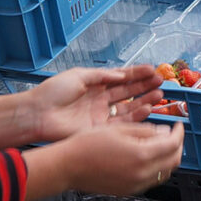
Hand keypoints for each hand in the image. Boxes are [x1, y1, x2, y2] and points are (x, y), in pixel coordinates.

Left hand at [16, 65, 166, 141]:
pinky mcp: (100, 129)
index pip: (121, 78)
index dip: (137, 74)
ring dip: (145, 101)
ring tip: (159, 95)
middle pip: (128, 92)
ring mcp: (101, 115)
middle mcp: (100, 100)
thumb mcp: (79, 76)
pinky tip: (147, 109)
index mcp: (94, 85)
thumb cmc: (53, 93)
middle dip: (145, 87)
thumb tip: (122, 75)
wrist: (38, 114)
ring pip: (129, 108)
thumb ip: (102, 75)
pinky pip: (122, 123)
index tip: (152, 70)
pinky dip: (136, 116)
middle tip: (161, 82)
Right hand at [25, 121, 184, 199]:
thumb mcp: (118, 129)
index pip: (173, 144)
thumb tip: (163, 132)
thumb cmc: (86, 145)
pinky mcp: (129, 191)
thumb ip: (145, 131)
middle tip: (174, 134)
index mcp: (141, 155)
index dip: (179, 133)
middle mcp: (142, 174)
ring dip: (169, 158)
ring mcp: (136, 185)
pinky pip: (152, 180)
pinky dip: (157, 168)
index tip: (178, 125)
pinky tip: (148, 157)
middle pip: (174, 161)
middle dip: (177, 146)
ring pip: (165, 173)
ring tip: (162, 145)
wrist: (68, 167)